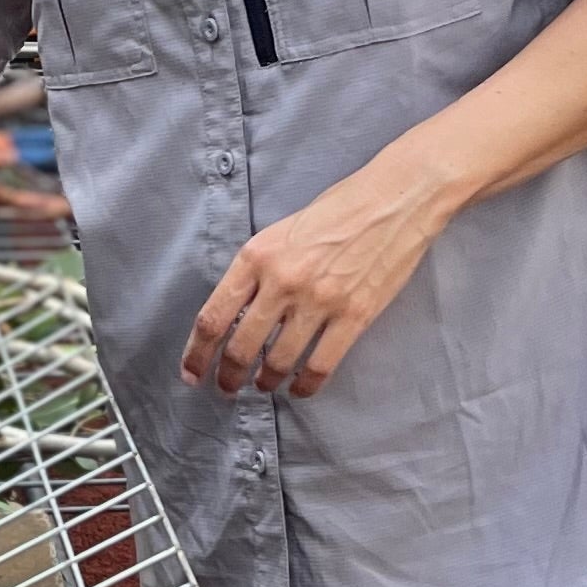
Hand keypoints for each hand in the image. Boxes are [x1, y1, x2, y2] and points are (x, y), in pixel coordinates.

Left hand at [180, 144, 459, 398]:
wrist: (394, 199)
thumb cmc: (337, 210)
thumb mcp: (281, 233)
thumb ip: (257, 271)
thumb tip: (237, 314)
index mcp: (256, 256)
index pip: (214, 316)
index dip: (197, 353)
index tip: (191, 372)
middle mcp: (282, 281)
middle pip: (241, 347)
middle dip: (228, 376)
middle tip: (228, 387)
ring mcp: (319, 300)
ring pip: (279, 361)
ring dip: (266, 381)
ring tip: (264, 385)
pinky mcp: (354, 315)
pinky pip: (320, 365)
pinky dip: (305, 385)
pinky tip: (300, 388)